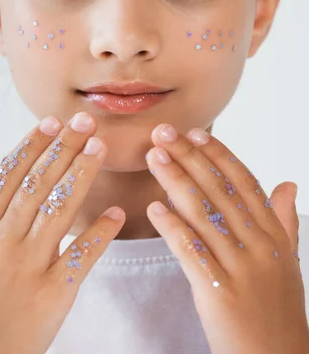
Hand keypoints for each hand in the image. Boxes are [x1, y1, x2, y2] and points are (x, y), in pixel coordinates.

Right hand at [0, 112, 124, 353]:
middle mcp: (4, 241)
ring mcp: (29, 265)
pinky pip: (80, 256)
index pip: (9, 175)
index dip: (32, 145)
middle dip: (63, 147)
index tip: (51, 121)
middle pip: (38, 183)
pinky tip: (116, 212)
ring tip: (99, 147)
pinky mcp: (53, 292)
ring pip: (59, 208)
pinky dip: (99, 233)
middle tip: (84, 121)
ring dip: (81, 174)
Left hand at [145, 125, 308, 353]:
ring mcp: (241, 269)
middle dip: (189, 157)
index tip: (195, 132)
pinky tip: (154, 208)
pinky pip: (192, 252)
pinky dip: (172, 227)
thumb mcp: (288, 261)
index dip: (218, 155)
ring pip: (203, 214)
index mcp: (276, 235)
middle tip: (163, 132)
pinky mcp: (219, 294)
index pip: (245, 182)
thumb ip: (285, 220)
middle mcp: (261, 246)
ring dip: (174, 181)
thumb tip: (287, 184)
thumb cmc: (277, 310)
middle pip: (220, 190)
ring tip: (154, 157)